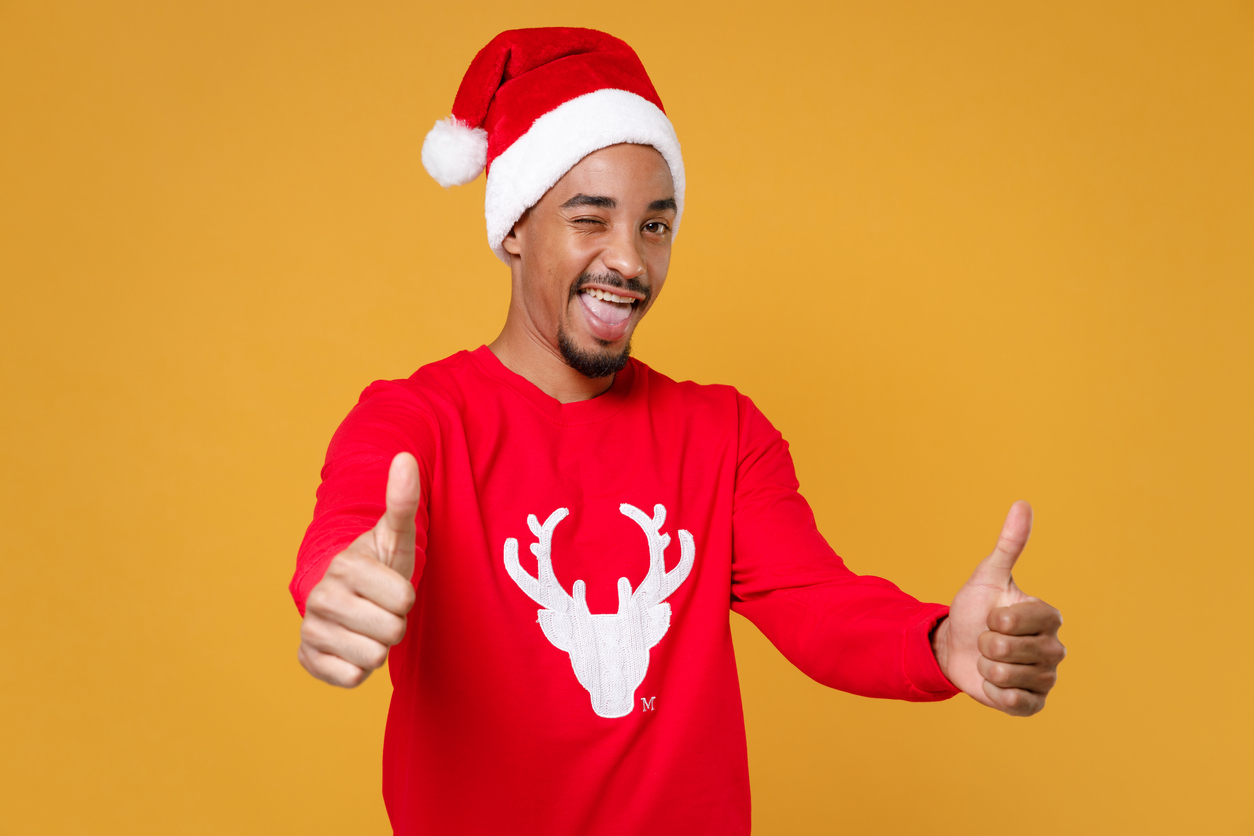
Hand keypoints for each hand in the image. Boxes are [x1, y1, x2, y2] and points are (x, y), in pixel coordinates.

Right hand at [297, 452, 420, 686]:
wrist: (344, 597)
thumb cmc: (378, 565)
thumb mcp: (395, 536)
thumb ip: (402, 500)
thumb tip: (406, 458)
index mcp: (345, 566)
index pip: (403, 601)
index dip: (405, 598)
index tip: (389, 587)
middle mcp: (321, 597)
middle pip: (391, 631)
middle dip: (394, 624)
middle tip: (380, 609)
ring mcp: (311, 629)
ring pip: (373, 657)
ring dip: (378, 646)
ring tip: (367, 626)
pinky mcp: (307, 659)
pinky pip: (351, 678)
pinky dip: (358, 668)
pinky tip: (350, 646)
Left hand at [932, 501, 1064, 715]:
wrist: (956, 646)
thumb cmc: (974, 609)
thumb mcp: (988, 575)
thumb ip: (1009, 544)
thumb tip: (1023, 504)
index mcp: (1049, 616)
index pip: (1013, 621)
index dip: (992, 619)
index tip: (992, 616)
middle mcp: (1055, 648)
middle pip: (1006, 649)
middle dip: (983, 644)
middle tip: (987, 640)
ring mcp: (1047, 678)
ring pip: (1005, 675)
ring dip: (985, 667)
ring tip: (989, 659)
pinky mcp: (1035, 704)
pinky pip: (1013, 702)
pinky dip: (994, 693)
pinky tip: (994, 683)